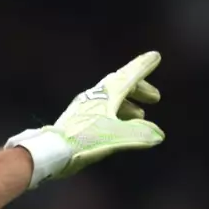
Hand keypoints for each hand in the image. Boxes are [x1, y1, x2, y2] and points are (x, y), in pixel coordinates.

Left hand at [7, 51, 164, 188]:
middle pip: (120, 85)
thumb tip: (158, 134)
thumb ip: (139, 134)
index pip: (128, 76)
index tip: (155, 57)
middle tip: (155, 98)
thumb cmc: (84, 140)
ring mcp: (84, 107)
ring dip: (128, 104)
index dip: (142, 67)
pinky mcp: (76, 120)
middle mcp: (95, 96)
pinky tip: (117, 126)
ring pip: (111, 99)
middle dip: (139, 89)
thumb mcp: (116, 136)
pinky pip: (102, 110)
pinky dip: (115, 114)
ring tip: (140, 116)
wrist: (51, 151)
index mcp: (106, 94)